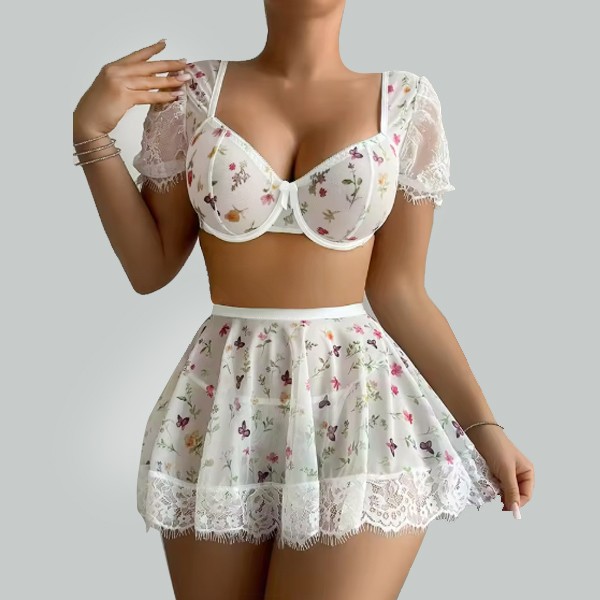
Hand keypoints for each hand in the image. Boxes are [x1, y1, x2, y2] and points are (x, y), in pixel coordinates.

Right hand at [73, 39, 188, 138]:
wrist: (86, 121)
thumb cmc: (98, 108)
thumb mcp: (111, 88)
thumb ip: (126, 82)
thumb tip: (148, 83)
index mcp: (113, 67)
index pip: (136, 55)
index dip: (152, 50)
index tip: (164, 44)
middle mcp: (116, 71)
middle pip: (148, 66)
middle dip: (168, 64)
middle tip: (184, 63)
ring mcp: (120, 83)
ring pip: (151, 80)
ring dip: (170, 80)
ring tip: (185, 79)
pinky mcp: (124, 97)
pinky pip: (149, 96)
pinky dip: (163, 96)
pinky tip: (175, 96)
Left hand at [467, 425, 534, 515]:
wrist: (478, 431)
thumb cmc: (496, 447)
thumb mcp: (506, 470)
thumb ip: (511, 490)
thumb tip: (516, 510)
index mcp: (527, 472)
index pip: (526, 495)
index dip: (518, 504)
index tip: (506, 509)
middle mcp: (518, 473)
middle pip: (515, 494)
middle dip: (507, 499)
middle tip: (497, 502)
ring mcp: (505, 473)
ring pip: (504, 491)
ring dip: (498, 493)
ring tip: (491, 491)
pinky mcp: (494, 471)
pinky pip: (495, 485)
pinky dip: (491, 488)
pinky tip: (487, 487)